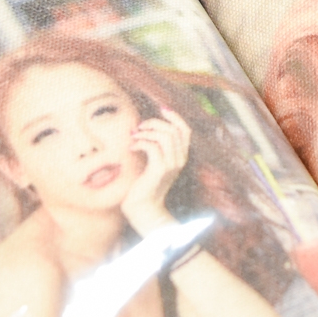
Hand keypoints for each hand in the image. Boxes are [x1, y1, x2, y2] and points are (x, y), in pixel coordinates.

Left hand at [121, 106, 191, 233]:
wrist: (144, 207)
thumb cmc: (145, 184)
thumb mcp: (154, 163)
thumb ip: (156, 147)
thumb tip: (146, 126)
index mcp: (181, 156)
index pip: (185, 130)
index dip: (175, 117)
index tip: (161, 109)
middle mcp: (180, 159)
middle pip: (173, 130)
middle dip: (154, 123)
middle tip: (139, 127)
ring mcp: (172, 165)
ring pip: (164, 136)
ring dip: (146, 133)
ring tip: (134, 137)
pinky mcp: (160, 170)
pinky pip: (152, 147)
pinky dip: (140, 143)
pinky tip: (132, 147)